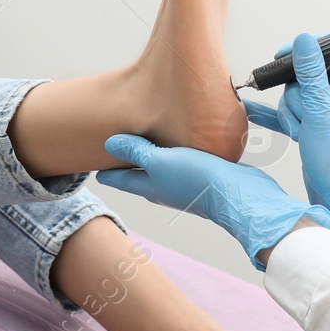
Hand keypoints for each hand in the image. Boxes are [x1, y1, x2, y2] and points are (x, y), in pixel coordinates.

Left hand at [95, 134, 329, 271]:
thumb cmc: (200, 181)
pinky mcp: (202, 173)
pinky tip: (176, 137)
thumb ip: (138, 153)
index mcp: (148, 186)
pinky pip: (181, 159)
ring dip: (148, 153)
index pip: (118, 178)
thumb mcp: (163, 162)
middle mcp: (163, 186)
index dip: (103, 168)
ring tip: (139, 134)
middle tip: (110, 141)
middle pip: (136, 173)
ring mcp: (183, 181)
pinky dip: (173, 149)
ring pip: (159, 165)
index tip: (87, 156)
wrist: (242, 196)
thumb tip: (109, 143)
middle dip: (123, 160)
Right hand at [243, 32, 329, 257]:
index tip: (284, 58)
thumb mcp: (322, 110)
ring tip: (300, 133)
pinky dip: (272, 116)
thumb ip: (310, 73)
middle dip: (295, 97)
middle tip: (304, 115)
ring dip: (289, 115)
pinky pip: (285, 115)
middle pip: (301, 77)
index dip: (304, 53)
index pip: (326, 53)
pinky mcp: (308, 128)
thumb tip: (304, 40)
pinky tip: (250, 110)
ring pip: (291, 97)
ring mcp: (321, 113)